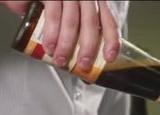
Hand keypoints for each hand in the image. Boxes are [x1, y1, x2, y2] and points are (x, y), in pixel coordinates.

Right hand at [3, 1, 120, 70]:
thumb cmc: (47, 4)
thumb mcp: (66, 16)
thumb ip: (74, 34)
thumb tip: (79, 62)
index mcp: (92, 1)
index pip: (108, 20)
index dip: (111, 40)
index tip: (109, 57)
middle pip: (91, 22)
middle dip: (88, 47)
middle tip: (83, 64)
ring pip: (72, 22)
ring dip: (67, 45)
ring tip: (60, 60)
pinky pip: (53, 16)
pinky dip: (51, 35)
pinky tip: (49, 46)